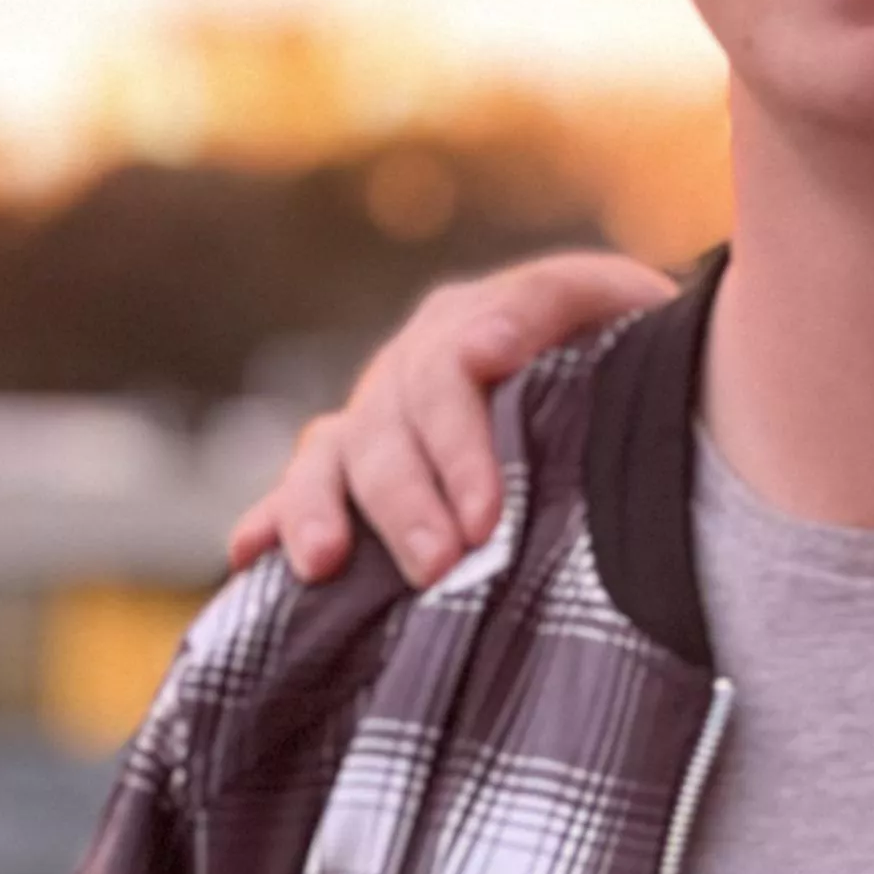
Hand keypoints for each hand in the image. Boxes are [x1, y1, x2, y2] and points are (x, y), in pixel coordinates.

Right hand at [230, 252, 678, 585]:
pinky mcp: (349, 468)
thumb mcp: (614, 306)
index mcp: (468, 320)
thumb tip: (482, 348)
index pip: (450, 371)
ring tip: (324, 563)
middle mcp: (409, 365)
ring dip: (320, 509)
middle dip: (407, 502)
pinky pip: (300, 488)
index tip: (484, 514)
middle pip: (388, 428)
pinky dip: (271, 517)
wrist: (622, 385)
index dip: (460, 445)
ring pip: (330, 456)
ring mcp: (373, 415)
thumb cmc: (624, 353)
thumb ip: (551, 306)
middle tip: (440, 566)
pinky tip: (249, 553)